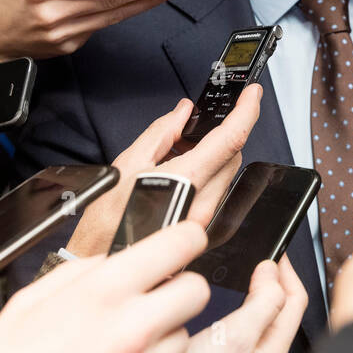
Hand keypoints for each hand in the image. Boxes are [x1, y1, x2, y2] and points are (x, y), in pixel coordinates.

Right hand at [0, 222, 210, 352]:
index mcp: (103, 290)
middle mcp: (131, 325)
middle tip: (158, 294)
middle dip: (181, 288)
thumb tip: (112, 258)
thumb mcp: (30, 301)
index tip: (186, 240)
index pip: (181, 244)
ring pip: (183, 333)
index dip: (188, 238)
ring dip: (164, 332)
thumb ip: (80, 270)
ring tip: (125, 340)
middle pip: (197, 290)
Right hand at [65, 84, 261, 256]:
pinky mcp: (201, 229)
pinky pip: (215, 194)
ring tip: (180, 152)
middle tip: (197, 126)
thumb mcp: (128, 163)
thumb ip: (162, 133)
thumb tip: (184, 112)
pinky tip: (181, 174)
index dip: (247, 111)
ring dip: (213, 157)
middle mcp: (204, 204)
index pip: (231, 139)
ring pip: (226, 176)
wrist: (100, 258)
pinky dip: (205, 177)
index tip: (252, 94)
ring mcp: (205, 220)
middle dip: (223, 135)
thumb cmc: (107, 219)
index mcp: (187, 181)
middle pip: (232, 158)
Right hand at [168, 258, 305, 352]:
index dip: (287, 270)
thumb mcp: (234, 339)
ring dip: (254, 293)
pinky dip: (236, 310)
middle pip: (279, 310)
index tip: (277, 248)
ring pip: (259, 321)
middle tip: (262, 256)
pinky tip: (220, 307)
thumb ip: (260, 306)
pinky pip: (239, 333)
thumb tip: (273, 271)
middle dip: (274, 279)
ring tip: (244, 274)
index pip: (295, 301)